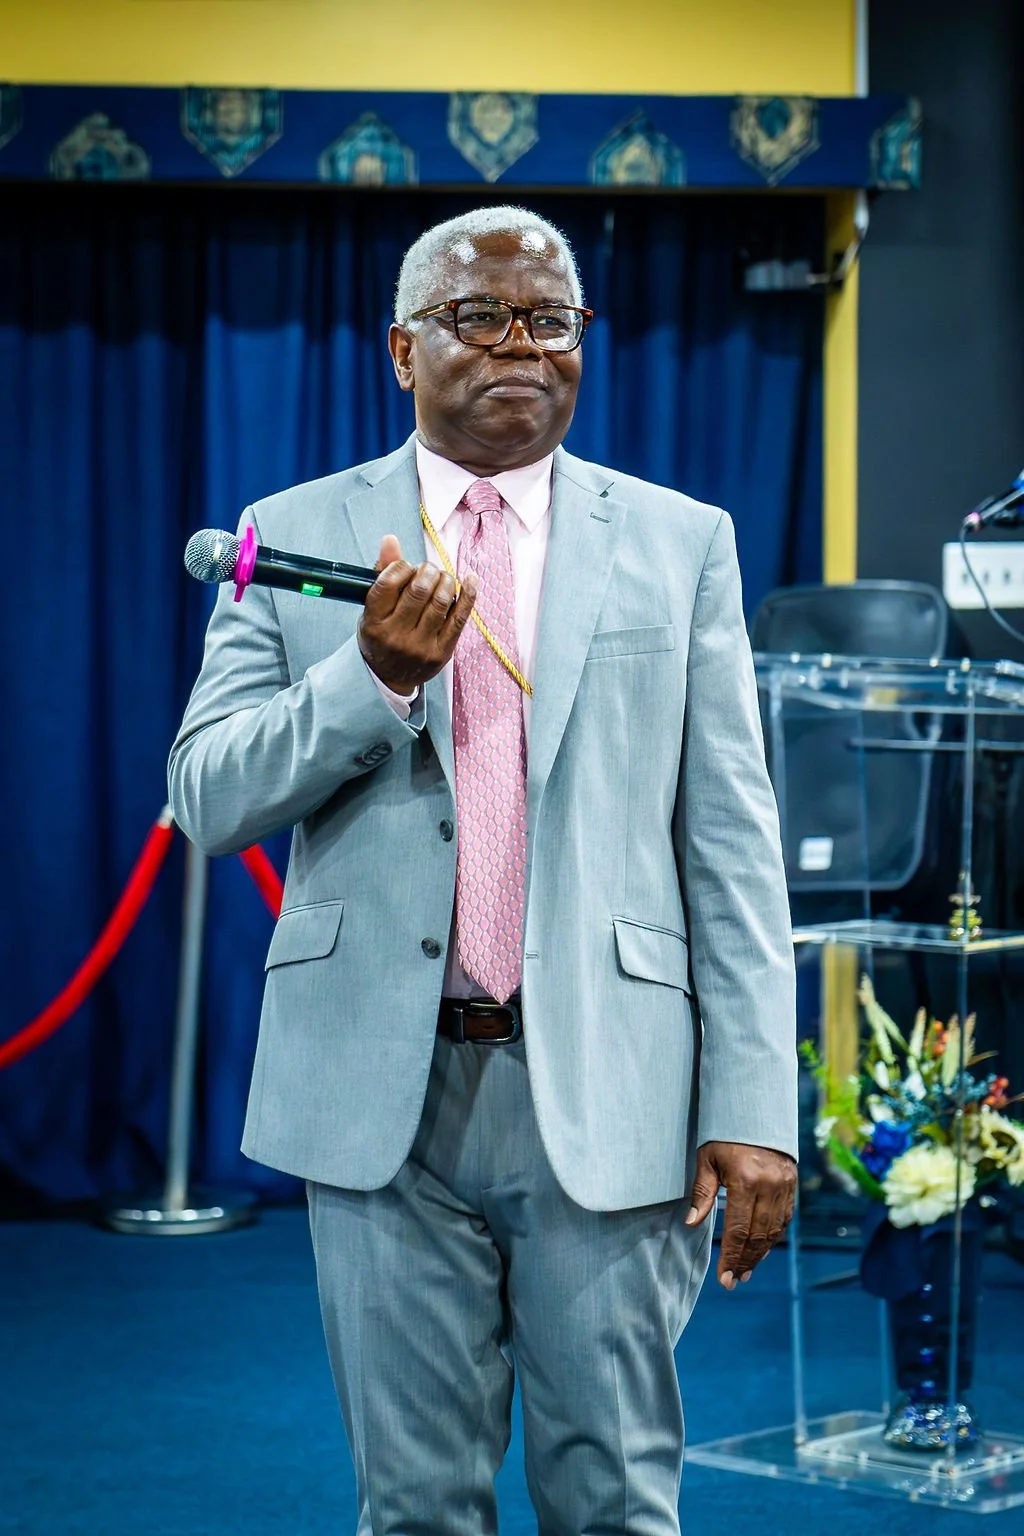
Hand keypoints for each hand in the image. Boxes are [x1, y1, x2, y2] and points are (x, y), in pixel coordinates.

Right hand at [358, 535, 476, 693]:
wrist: (390, 678)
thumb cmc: (381, 635)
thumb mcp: (373, 608)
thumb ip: (382, 573)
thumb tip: (391, 539)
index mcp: (373, 622)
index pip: (389, 582)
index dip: (402, 566)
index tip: (406, 567)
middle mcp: (396, 636)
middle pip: (419, 589)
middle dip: (427, 571)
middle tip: (427, 571)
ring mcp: (420, 646)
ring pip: (441, 601)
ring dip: (445, 580)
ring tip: (441, 578)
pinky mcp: (443, 652)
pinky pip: (460, 618)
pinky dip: (468, 594)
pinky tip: (470, 580)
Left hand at [685, 1141, 796, 1289]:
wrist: (755, 1110)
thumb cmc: (725, 1133)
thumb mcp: (707, 1158)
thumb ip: (701, 1192)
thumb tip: (691, 1223)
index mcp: (746, 1180)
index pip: (738, 1230)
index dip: (731, 1257)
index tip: (725, 1278)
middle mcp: (769, 1186)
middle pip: (758, 1235)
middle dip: (745, 1261)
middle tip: (734, 1281)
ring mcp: (784, 1185)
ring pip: (774, 1230)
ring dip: (760, 1254)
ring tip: (746, 1270)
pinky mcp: (792, 1184)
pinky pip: (784, 1218)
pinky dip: (773, 1237)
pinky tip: (762, 1249)